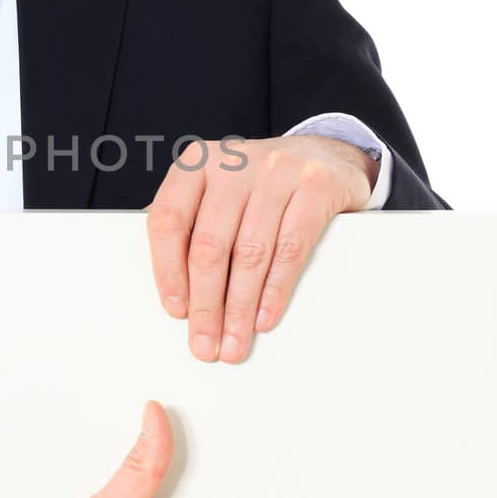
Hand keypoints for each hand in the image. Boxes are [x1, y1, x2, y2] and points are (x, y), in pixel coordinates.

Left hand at [145, 131, 376, 363]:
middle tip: (205, 343)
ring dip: (240, 308)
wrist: (328, 154)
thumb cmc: (262, 184)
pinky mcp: (315, 186)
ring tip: (235, 342)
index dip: (168, 271)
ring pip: (250, 253)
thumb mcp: (219, 190)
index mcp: (197, 163)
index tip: (176, 311)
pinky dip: (276, 290)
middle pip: (209, 244)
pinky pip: (290, 248)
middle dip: (206, 304)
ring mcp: (276, 171)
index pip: (168, 220)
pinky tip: (265, 317)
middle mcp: (234, 162)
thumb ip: (193, 225)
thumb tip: (178, 293)